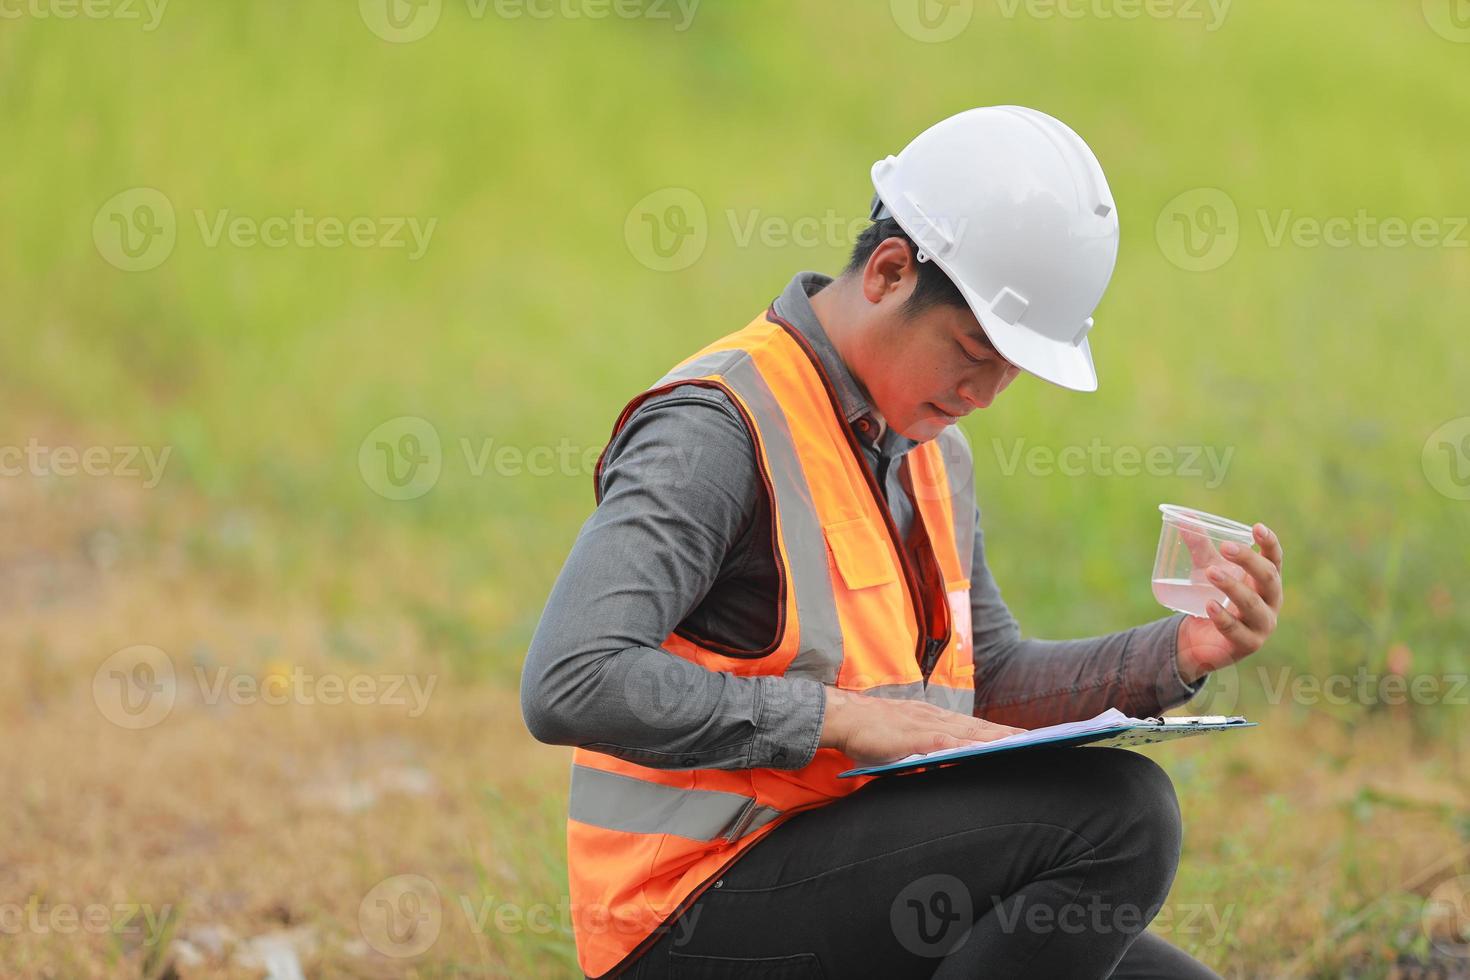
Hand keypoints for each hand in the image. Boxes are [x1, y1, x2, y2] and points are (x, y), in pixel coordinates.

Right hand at [819, 687, 1023, 765]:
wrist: (842, 717)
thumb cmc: (870, 732)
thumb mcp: (904, 740)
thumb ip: (925, 748)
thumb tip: (943, 762)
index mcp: (932, 718)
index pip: (971, 726)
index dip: (997, 731)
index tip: (1022, 735)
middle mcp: (933, 717)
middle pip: (976, 727)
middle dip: (1005, 733)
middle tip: (1035, 738)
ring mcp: (923, 724)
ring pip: (965, 731)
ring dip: (992, 737)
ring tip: (1017, 742)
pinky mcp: (911, 735)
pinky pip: (941, 740)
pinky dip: (961, 745)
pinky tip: (978, 750)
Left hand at [1176, 523, 1284, 682]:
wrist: (1199, 640)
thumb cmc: (1212, 598)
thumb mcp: (1207, 570)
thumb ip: (1199, 547)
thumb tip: (1183, 518)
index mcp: (1266, 581)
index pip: (1275, 559)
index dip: (1270, 543)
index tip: (1257, 527)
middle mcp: (1271, 601)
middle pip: (1268, 577)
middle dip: (1249, 561)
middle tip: (1226, 547)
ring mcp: (1263, 624)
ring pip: (1252, 603)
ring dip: (1232, 586)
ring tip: (1211, 572)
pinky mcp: (1248, 644)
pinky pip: (1237, 630)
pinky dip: (1223, 617)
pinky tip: (1210, 605)